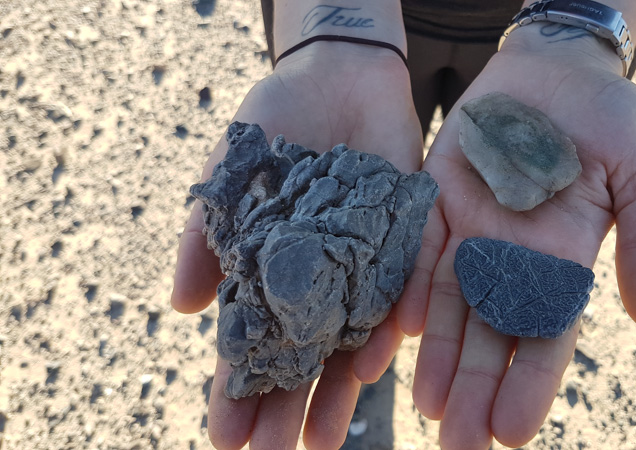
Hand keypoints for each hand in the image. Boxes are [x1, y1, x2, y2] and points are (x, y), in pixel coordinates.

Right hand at [170, 42, 419, 449]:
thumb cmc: (272, 126)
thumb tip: (181, 308)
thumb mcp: (229, 178)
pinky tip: (374, 363)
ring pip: (349, 342)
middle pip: (301, 357)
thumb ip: (204, 239)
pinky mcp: (400, 245)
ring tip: (321, 438)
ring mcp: (359, 269)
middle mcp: (317, 283)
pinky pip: (395, 294)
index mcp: (271, 274)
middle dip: (285, 405)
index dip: (236, 389)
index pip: (252, 343)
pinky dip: (384, 326)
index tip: (223, 437)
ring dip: (336, 390)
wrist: (335, 79)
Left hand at [396, 30, 635, 448]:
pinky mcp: (434, 201)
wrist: (554, 70)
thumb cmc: (609, 118)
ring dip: (436, 358)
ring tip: (424, 409)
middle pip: (490, 334)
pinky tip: (395, 333)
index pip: (545, 335)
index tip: (513, 432)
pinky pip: (415, 252)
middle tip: (457, 443)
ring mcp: (469, 232)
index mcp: (562, 261)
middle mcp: (510, 258)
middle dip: (475, 388)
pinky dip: (405, 290)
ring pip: (447, 305)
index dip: (530, 383)